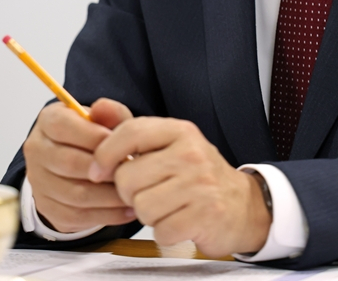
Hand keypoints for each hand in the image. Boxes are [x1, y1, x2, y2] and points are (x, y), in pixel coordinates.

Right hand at [23, 98, 136, 232]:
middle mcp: (37, 150)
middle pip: (70, 163)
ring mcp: (39, 182)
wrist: (79, 159)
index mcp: (48, 121)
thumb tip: (104, 107)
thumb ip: (110, 112)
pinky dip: (106, 215)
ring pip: (75, 194)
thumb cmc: (94, 135)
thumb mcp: (106, 118)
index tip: (121, 144)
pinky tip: (127, 210)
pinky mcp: (48, 209)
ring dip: (109, 196)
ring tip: (134, 191)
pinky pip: (77, 216)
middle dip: (105, 168)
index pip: (63, 127)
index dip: (95, 136)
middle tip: (133, 171)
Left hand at [89, 117, 271, 256]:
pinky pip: (160, 230)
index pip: (130, 133)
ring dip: (148, 214)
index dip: (104, 155)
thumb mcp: (167, 144)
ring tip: (166, 206)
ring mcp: (201, 184)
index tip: (98, 172)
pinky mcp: (205, 214)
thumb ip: (129, 128)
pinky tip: (178, 220)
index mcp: (180, 130)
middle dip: (129, 192)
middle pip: (127, 178)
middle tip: (149, 191)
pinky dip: (164, 231)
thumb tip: (97, 107)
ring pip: (141, 207)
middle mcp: (191, 152)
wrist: (241, 204)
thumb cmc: (194, 173)